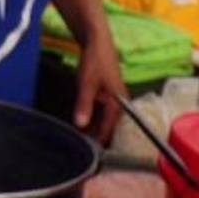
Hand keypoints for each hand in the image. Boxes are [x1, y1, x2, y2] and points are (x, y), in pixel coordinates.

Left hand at [73, 27, 124, 143]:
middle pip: (108, 128)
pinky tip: (81, 123)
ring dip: (93, 129)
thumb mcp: (86, 84)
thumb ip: (84, 105)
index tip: (86, 156)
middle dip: (95, 139)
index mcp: (118, 104)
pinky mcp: (109, 95)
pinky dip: (93, 119)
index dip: (97, 143)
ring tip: (78, 141)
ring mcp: (115, 99)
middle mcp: (120, 104)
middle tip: (79, 151)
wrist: (97, 40)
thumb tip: (80, 125)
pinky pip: (101, 113)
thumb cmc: (94, 61)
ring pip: (104, 121)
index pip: (108, 131)